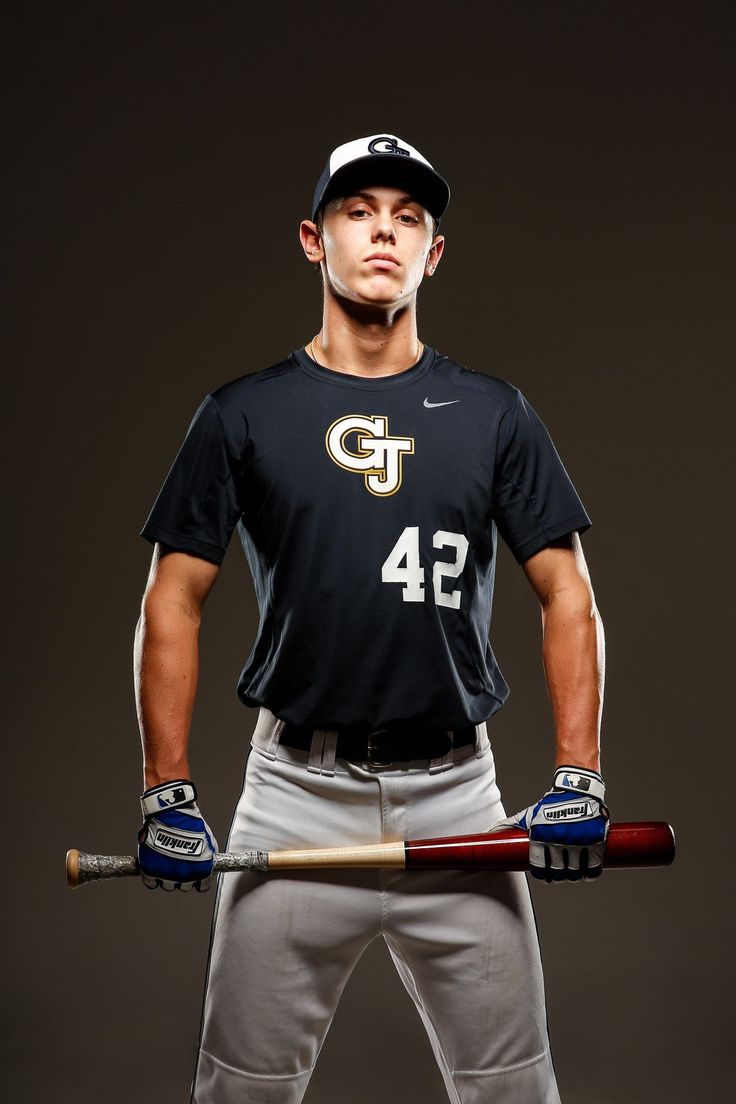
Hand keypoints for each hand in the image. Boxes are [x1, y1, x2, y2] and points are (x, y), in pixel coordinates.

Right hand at [137, 780, 217, 891]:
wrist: (171, 813)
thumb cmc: (190, 822)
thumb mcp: (208, 840)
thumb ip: (208, 856)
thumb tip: (208, 863)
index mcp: (202, 870)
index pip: (202, 886)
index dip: (199, 880)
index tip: (195, 875)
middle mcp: (185, 876)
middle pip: (184, 886)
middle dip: (183, 877)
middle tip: (179, 865)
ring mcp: (167, 874)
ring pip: (168, 886)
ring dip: (167, 877)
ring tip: (166, 863)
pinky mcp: (150, 870)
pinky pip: (151, 883)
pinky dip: (151, 877)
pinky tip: (154, 868)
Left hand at [494, 766, 608, 881]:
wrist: (576, 789)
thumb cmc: (550, 804)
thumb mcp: (529, 814)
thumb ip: (511, 824)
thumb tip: (489, 832)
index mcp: (541, 835)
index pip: (539, 867)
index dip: (542, 875)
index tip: (545, 875)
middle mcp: (559, 839)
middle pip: (558, 872)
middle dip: (558, 876)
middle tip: (559, 874)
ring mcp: (579, 840)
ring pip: (575, 871)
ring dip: (573, 876)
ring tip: (572, 873)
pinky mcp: (596, 840)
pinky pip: (593, 866)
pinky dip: (590, 873)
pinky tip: (587, 873)